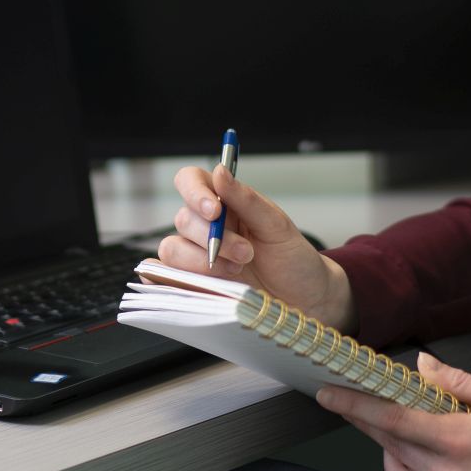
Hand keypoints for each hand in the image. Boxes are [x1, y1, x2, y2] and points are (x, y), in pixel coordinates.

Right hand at [158, 163, 355, 331]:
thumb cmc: (293, 258)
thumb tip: (220, 171)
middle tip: (246, 253)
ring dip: (202, 261)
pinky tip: (197, 283)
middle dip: (213, 238)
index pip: (191, 181)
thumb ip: (246, 199)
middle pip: (183, 218)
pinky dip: (170, 278)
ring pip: (172, 248)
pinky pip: (166, 276)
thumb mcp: (277, 226)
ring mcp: (197, 254)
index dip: (194, 192)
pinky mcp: (193, 282)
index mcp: (224, 202)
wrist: (304, 299)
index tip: (214, 212)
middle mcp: (206, 225)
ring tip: (237, 270)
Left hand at [318, 351, 470, 470]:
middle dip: (368, 423)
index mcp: (458, 441)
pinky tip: (424, 464)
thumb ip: (459, 382)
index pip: (391, 421)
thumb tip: (423, 365)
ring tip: (406, 436)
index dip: (355, 406)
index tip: (329, 394)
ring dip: (390, 454)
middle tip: (359, 405)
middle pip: (388, 447)